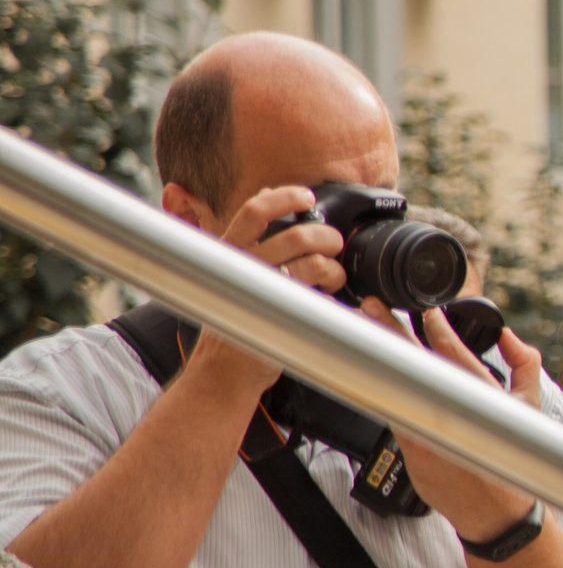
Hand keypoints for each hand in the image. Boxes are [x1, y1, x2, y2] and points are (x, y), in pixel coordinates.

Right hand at [187, 185, 349, 395]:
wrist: (221, 373)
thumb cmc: (232, 319)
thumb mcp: (232, 270)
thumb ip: (248, 237)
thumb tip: (266, 194)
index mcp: (229, 253)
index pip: (253, 212)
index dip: (284, 197)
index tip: (307, 196)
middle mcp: (242, 269)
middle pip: (294, 236)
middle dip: (325, 235)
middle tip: (335, 243)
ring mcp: (261, 294)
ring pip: (311, 264)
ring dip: (333, 265)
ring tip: (335, 275)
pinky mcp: (280, 317)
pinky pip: (318, 295)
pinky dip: (333, 291)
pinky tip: (333, 296)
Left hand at [359, 301, 545, 542]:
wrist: (497, 512)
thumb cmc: (514, 458)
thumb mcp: (531, 408)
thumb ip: (524, 364)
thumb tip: (507, 334)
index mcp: (486, 397)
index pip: (455, 352)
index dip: (436, 326)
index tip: (426, 311)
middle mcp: (456, 413)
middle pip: (417, 362)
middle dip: (392, 329)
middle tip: (373, 306)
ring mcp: (430, 431)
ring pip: (397, 385)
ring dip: (377, 357)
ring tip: (360, 331)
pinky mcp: (412, 448)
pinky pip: (392, 411)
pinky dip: (377, 388)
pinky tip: (362, 371)